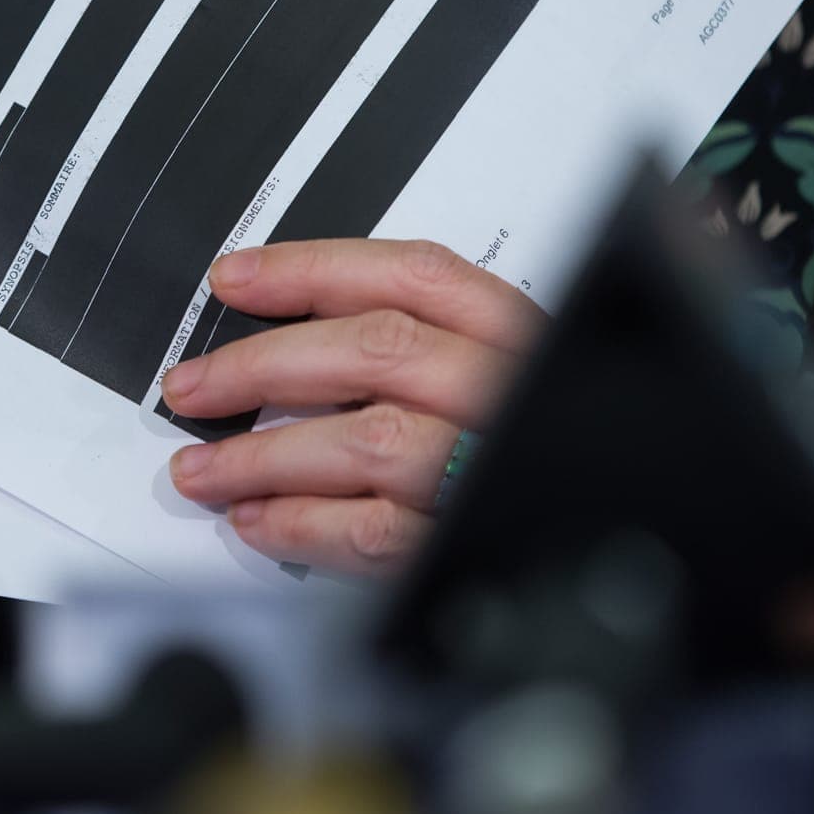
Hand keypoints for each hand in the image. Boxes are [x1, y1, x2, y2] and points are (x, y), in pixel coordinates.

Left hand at [162, 238, 543, 573]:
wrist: (621, 510)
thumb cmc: (542, 440)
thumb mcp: (504, 368)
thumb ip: (426, 345)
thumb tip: (296, 342)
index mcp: (513, 334)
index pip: (407, 276)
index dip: (310, 270)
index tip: (236, 280)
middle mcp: (506, 392)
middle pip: (372, 350)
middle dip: (261, 365)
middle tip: (192, 385)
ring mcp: (491, 467)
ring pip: (364, 442)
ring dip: (262, 458)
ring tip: (203, 469)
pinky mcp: (468, 542)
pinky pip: (373, 531)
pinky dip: (301, 525)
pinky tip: (258, 520)